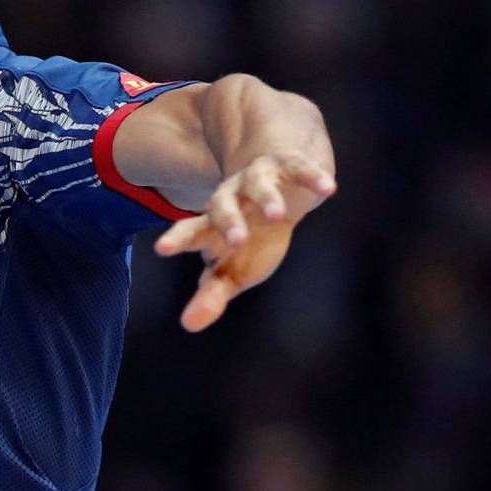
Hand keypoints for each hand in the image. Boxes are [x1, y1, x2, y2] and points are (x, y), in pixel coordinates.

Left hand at [154, 153, 335, 332]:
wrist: (279, 190)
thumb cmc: (249, 242)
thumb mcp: (231, 271)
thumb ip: (211, 296)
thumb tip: (188, 325)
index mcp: (212, 225)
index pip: (192, 232)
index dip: (178, 239)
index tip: (162, 248)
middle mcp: (232, 197)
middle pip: (222, 206)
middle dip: (229, 221)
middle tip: (236, 241)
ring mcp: (259, 179)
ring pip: (258, 184)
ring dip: (266, 198)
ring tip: (277, 215)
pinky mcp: (288, 166)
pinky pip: (299, 169)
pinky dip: (312, 178)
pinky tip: (328, 188)